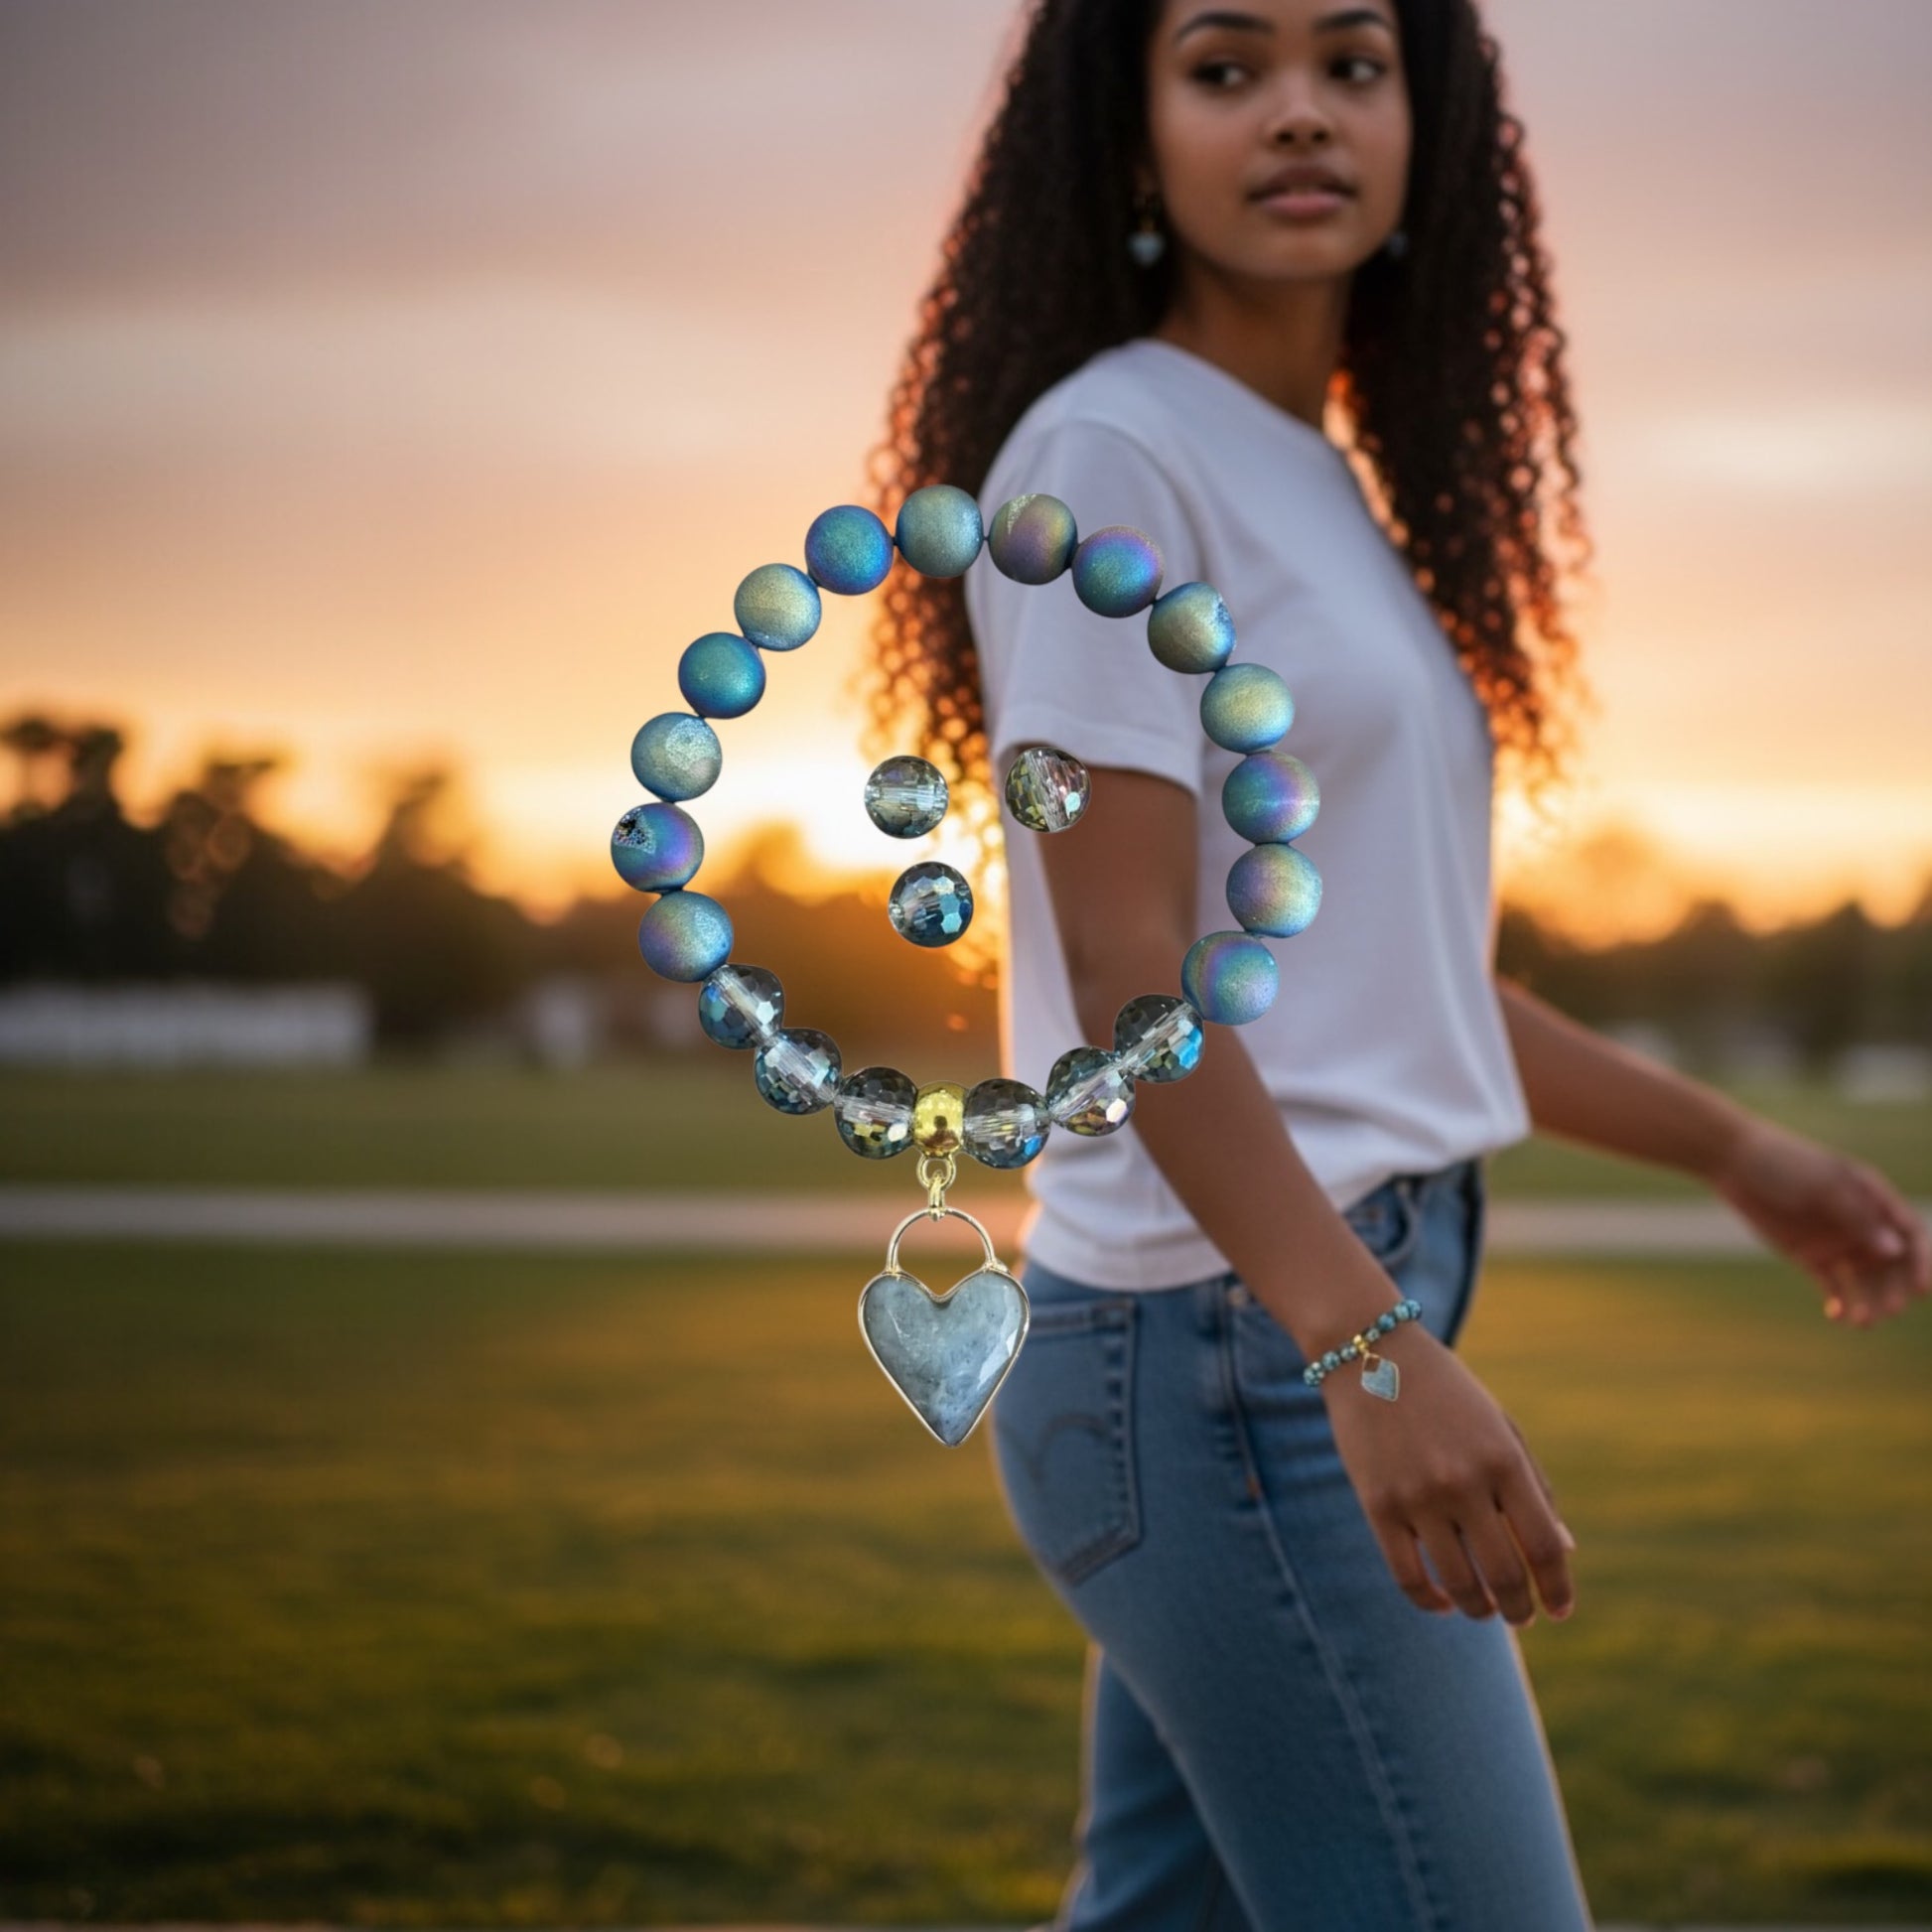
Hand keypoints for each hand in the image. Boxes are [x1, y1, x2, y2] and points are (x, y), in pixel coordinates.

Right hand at [1322, 1325, 1577, 1625]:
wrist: (1371, 1352)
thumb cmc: (1447, 1392)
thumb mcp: (1500, 1428)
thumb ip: (1534, 1488)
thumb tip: (1562, 1553)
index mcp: (1502, 1459)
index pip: (1544, 1546)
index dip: (1558, 1588)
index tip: (1560, 1611)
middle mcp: (1463, 1481)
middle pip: (1504, 1574)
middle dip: (1519, 1608)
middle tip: (1520, 1615)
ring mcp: (1417, 1496)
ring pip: (1459, 1583)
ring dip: (1478, 1610)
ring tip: (1483, 1610)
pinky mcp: (1377, 1504)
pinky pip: (1408, 1576)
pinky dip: (1431, 1601)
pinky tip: (1444, 1602)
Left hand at [1707, 1114, 1930, 1326]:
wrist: (1735, 1163)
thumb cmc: (1785, 1164)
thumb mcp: (1822, 1186)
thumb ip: (1857, 1217)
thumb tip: (1896, 1249)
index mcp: (1874, 1198)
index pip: (1910, 1234)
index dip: (1921, 1262)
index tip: (1921, 1288)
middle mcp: (1861, 1223)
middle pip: (1892, 1264)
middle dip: (1896, 1288)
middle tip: (1889, 1309)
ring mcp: (1837, 1241)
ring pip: (1866, 1280)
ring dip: (1870, 1302)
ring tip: (1863, 1322)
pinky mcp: (1811, 1256)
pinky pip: (1833, 1286)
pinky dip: (1839, 1302)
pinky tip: (1836, 1315)